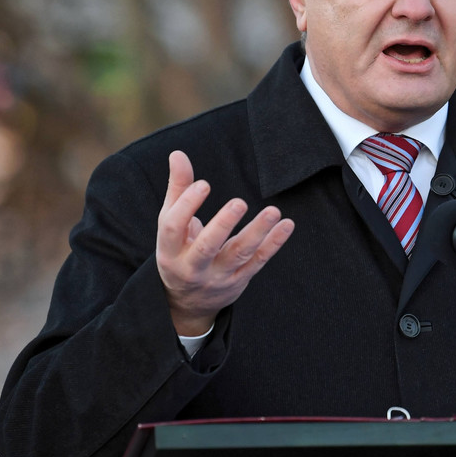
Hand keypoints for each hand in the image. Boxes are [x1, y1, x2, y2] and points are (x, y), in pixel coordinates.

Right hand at [156, 150, 293, 334]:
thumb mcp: (171, 224)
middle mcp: (192, 266)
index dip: (187, 206)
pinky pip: (258, 261)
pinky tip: (286, 225)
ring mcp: (218, 276)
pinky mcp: (239, 280)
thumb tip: (177, 153)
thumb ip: (178, 189)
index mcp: (169, 250)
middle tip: (239, 202)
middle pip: (206, 247)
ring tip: (273, 211)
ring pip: (238, 255)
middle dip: (223, 225)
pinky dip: (273, 244)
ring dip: (257, 233)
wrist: (186, 303)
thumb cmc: (179, 250)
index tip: (204, 184)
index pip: (173, 228)